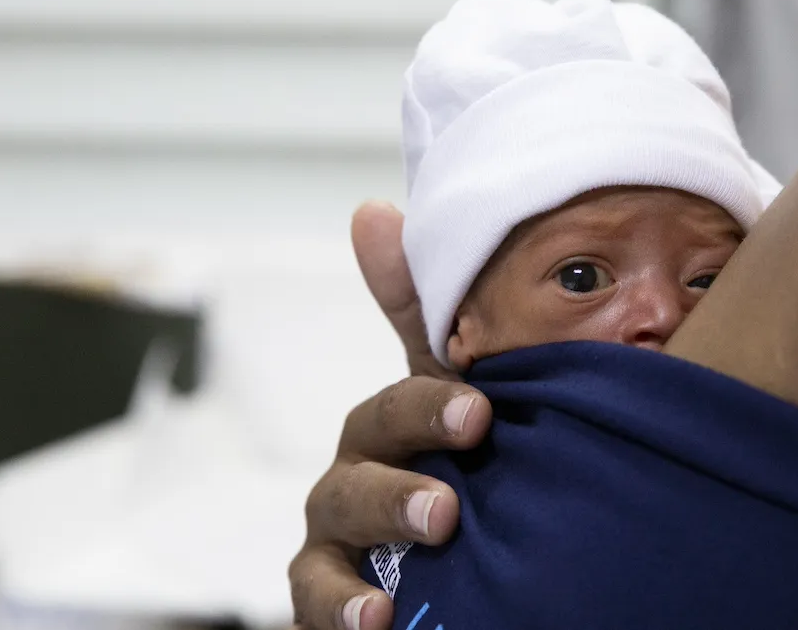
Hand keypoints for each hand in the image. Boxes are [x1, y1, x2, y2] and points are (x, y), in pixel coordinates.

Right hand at [288, 201, 492, 629]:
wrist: (443, 559)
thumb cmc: (443, 460)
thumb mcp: (443, 393)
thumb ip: (421, 316)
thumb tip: (372, 209)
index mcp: (387, 427)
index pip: (398, 406)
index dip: (430, 407)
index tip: (479, 415)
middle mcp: (353, 477)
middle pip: (359, 472)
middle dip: (399, 484)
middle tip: (449, 506)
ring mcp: (336, 540)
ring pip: (334, 535)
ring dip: (372, 547)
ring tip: (412, 567)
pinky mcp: (327, 597)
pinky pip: (317, 601)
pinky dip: (340, 611)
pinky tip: (375, 622)